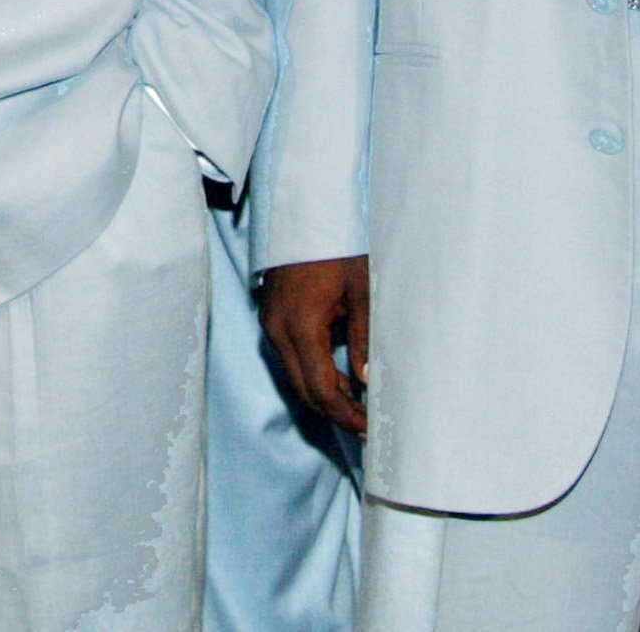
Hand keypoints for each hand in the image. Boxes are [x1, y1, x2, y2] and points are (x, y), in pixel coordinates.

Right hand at [259, 254, 370, 435]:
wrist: (306, 213)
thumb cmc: (338, 246)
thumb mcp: (362, 291)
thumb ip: (364, 338)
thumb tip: (367, 381)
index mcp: (301, 326)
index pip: (320, 389)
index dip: (345, 414)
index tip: (369, 427)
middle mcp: (278, 330)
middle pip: (304, 390)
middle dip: (335, 412)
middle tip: (367, 424)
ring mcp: (271, 324)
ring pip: (295, 377)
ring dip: (324, 394)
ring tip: (359, 404)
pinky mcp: (272, 318)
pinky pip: (291, 358)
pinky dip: (313, 374)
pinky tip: (340, 377)